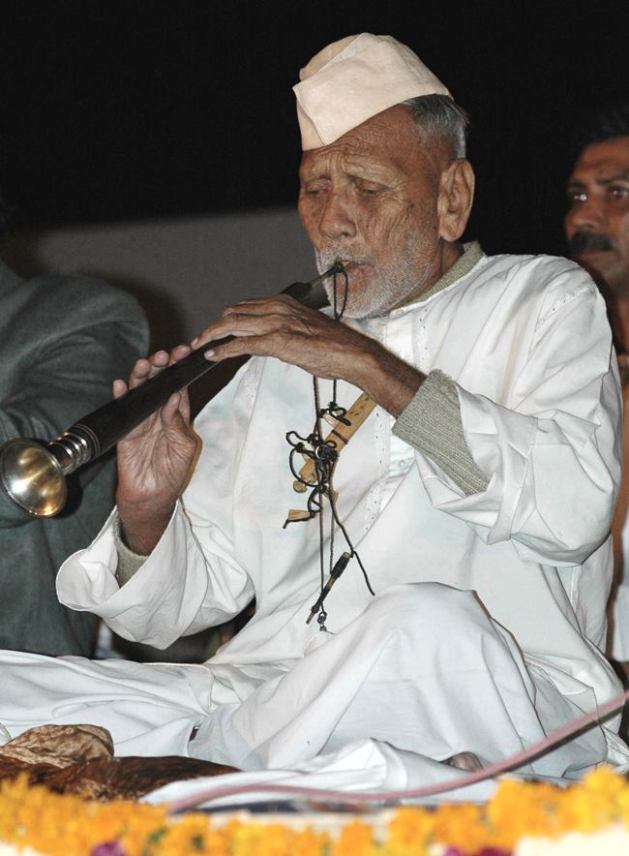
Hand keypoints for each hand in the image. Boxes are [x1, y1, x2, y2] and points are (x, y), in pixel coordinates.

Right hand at [115, 345, 199, 553]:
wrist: (153, 497)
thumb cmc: (174, 473)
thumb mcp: (185, 447)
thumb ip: (179, 424)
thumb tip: (174, 398)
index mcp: (177, 415)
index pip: (179, 386)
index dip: (180, 370)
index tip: (184, 354)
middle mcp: (159, 413)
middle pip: (158, 384)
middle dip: (160, 367)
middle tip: (164, 355)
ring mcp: (141, 420)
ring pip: (140, 392)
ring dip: (141, 377)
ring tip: (145, 364)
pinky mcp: (126, 430)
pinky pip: (123, 410)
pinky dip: (121, 397)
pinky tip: (122, 385)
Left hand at [194, 295, 376, 382]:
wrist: (353, 354)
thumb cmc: (334, 346)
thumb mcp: (302, 330)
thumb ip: (281, 330)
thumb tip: (266, 340)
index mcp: (283, 302)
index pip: (244, 306)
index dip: (225, 319)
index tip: (215, 329)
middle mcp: (278, 308)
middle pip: (233, 312)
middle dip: (213, 326)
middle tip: (201, 339)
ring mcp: (277, 323)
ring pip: (232, 324)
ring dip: (212, 336)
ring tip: (200, 346)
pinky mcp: (278, 341)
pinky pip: (242, 344)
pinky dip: (224, 350)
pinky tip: (214, 355)